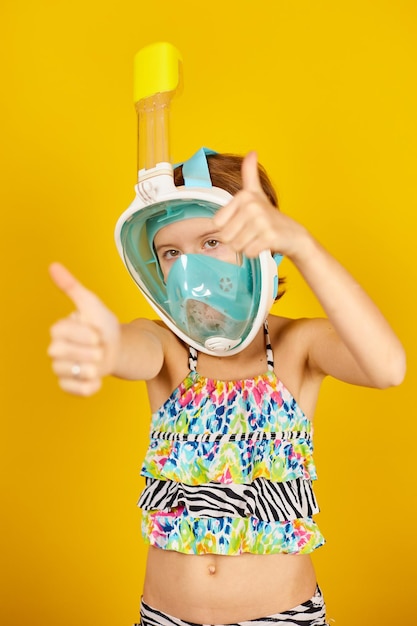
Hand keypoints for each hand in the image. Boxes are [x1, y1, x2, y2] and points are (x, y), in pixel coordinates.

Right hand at [48, 263, 120, 395]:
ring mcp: (61, 368)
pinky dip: (90, 387)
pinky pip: (74, 391)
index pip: (60, 333)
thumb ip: (71, 287)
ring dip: (89, 369)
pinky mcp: (69, 385)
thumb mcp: (91, 304)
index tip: (97, 334)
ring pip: (65, 372)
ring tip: (99, 364)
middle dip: (86, 352)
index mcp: (59, 330)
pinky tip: (98, 378)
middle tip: (100, 349)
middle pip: (59, 353)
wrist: (117, 348)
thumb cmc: (103, 326)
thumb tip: (53, 265)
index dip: (82, 334)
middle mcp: (55, 350)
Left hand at [213, 151, 306, 259]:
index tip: (243, 223)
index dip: (228, 228)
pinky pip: (248, 252)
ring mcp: (261, 221)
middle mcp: (252, 206)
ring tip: (258, 238)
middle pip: (226, 236)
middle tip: (252, 233)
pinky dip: (255, 253)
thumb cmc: (270, 217)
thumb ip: (249, 173)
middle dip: (237, 240)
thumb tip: (252, 152)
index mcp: (244, 195)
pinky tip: (264, 244)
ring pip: (236, 246)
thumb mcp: (256, 193)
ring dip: (246, 246)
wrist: (293, 235)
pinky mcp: (269, 237)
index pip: (217, 223)